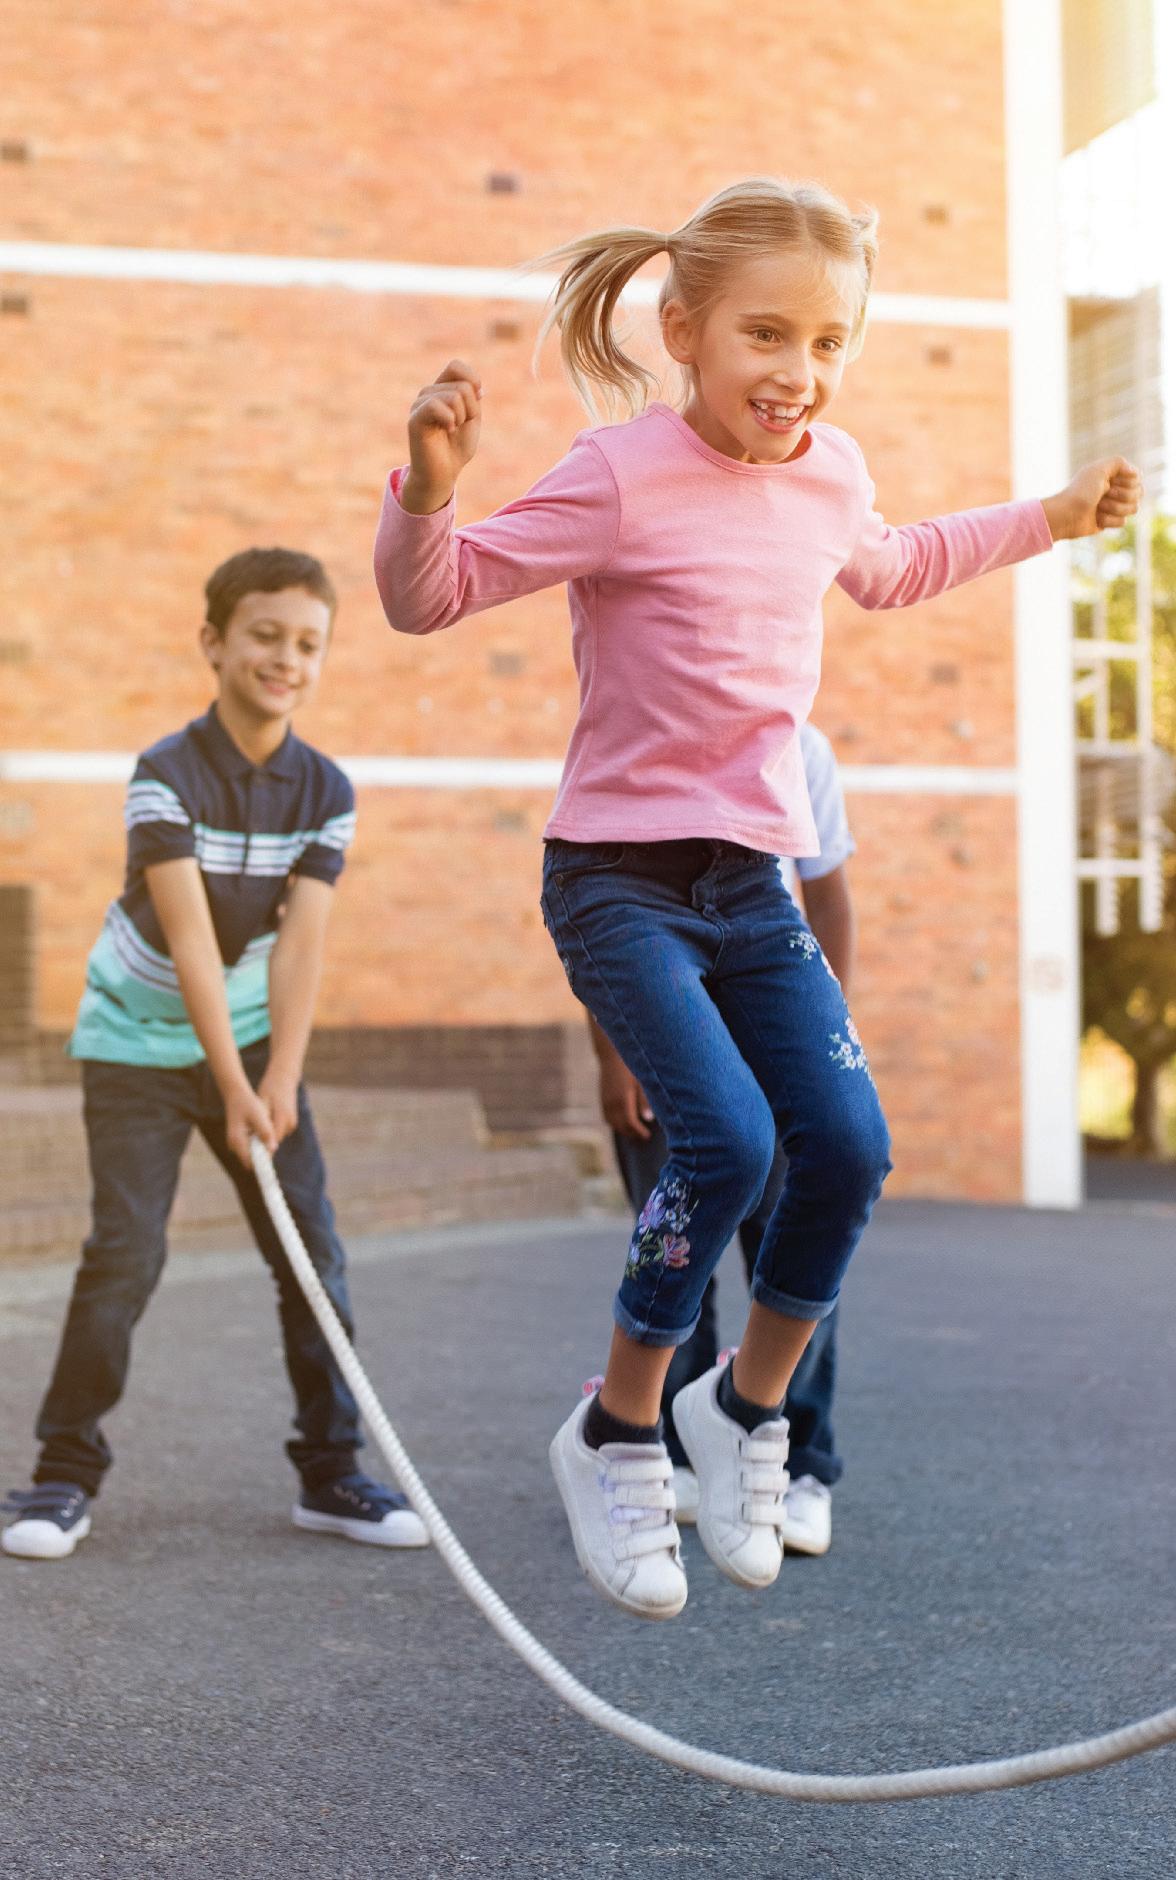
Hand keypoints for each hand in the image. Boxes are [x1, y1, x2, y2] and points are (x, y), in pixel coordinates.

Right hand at [223, 1080, 277, 1165]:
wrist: (237, 1095)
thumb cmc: (248, 1104)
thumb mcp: (259, 1116)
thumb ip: (266, 1132)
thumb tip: (273, 1148)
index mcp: (237, 1141)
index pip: (250, 1161)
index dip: (263, 1163)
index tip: (273, 1158)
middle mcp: (234, 1145)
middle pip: (251, 1161)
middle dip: (263, 1155)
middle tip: (272, 1141)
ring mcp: (236, 1144)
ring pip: (252, 1155)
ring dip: (261, 1149)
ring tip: (267, 1133)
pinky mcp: (240, 1141)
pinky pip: (251, 1149)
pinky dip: (259, 1145)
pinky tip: (263, 1132)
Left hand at [257, 1066, 300, 1146]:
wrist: (284, 1078)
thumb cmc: (270, 1088)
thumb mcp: (263, 1103)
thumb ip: (262, 1122)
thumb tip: (257, 1138)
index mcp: (283, 1118)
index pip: (272, 1140)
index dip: (261, 1148)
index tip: (249, 1152)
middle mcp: (290, 1123)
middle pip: (274, 1141)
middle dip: (262, 1143)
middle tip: (247, 1143)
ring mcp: (292, 1123)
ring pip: (276, 1136)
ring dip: (266, 1136)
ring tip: (252, 1133)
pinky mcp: (291, 1122)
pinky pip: (279, 1131)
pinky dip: (270, 1130)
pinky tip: (260, 1125)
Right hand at [401, 358, 482, 512]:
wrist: (443, 474)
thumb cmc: (456, 448)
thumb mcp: (472, 419)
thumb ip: (473, 398)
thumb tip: (475, 384)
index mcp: (441, 390)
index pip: (456, 366)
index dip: (472, 379)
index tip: (477, 400)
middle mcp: (427, 393)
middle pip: (462, 385)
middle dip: (471, 409)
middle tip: (460, 426)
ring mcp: (419, 404)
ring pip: (454, 396)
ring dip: (462, 416)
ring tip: (452, 430)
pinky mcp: (415, 419)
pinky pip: (436, 405)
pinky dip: (450, 419)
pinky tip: (447, 429)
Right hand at [599, 1059, 654, 1140]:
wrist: (612, 1054)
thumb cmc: (631, 1066)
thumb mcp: (642, 1081)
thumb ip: (645, 1101)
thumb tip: (649, 1119)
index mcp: (623, 1099)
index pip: (630, 1123)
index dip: (639, 1132)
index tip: (647, 1136)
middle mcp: (612, 1103)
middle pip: (621, 1126)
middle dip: (632, 1134)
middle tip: (643, 1137)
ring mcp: (605, 1101)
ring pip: (612, 1123)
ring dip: (623, 1130)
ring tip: (634, 1132)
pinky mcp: (602, 1098)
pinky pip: (607, 1116)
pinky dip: (615, 1123)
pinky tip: (623, 1122)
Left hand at [1042, 457, 1141, 540]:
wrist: (1066, 516)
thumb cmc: (1081, 491)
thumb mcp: (1098, 470)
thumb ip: (1118, 462)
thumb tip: (1136, 473)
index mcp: (1113, 475)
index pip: (1137, 478)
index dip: (1127, 482)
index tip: (1110, 482)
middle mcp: (1115, 488)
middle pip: (1139, 493)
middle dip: (1121, 496)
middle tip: (1102, 495)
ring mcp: (1114, 505)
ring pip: (1133, 508)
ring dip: (1115, 508)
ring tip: (1098, 507)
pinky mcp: (1110, 521)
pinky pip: (1123, 522)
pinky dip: (1109, 520)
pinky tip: (1097, 519)